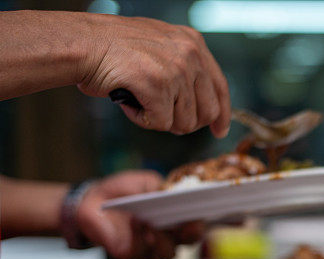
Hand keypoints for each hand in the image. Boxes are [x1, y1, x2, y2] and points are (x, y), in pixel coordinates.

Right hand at [76, 15, 229, 136]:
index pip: (220, 87)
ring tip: (139, 100)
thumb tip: (199, 106)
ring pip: (184, 122)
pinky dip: (142, 120)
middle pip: (207, 111)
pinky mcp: (159, 86)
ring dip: (159, 120)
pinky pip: (160, 123)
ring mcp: (176, 70)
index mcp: (194, 43)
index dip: (221, 114)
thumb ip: (184, 69)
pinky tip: (130, 103)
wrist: (82, 43)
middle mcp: (190, 54)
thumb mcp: (161, 48)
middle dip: (185, 122)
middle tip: (162, 117)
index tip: (219, 130)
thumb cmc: (113, 49)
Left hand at [76, 170, 203, 258]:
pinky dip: (139, 239)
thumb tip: (178, 193)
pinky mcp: (131, 256)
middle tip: (192, 222)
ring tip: (154, 224)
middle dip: (193, 233)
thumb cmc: (123, 191)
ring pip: (168, 255)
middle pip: (190, 242)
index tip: (216, 211)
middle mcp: (170, 237)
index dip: (211, 220)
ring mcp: (151, 250)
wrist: (92, 200)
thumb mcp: (145, 182)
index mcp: (177, 219)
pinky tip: (135, 223)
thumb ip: (163, 188)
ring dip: (164, 240)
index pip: (200, 223)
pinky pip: (141, 254)